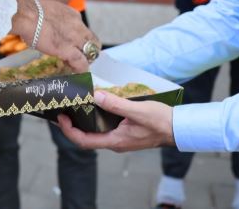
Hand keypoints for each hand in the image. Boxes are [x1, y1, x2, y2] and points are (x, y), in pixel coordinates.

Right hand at [10, 0, 98, 72]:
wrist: (25, 13)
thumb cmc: (30, 11)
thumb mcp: (50, 11)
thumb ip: (55, 21)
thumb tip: (48, 28)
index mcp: (73, 15)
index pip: (84, 29)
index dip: (81, 39)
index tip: (76, 45)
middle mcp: (77, 26)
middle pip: (93, 40)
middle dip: (90, 50)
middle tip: (83, 57)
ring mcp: (74, 38)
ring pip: (91, 51)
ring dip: (87, 60)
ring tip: (82, 67)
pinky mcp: (67, 49)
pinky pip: (81, 62)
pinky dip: (82, 69)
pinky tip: (80, 74)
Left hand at [56, 90, 174, 151]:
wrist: (178, 128)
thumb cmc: (160, 121)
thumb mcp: (137, 110)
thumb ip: (116, 104)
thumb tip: (95, 96)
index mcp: (115, 140)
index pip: (84, 141)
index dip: (69, 131)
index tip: (61, 118)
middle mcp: (115, 142)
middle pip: (87, 138)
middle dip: (72, 126)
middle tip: (63, 110)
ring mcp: (120, 138)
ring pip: (96, 132)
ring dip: (84, 121)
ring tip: (75, 106)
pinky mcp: (125, 132)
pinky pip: (105, 127)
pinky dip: (96, 118)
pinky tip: (96, 105)